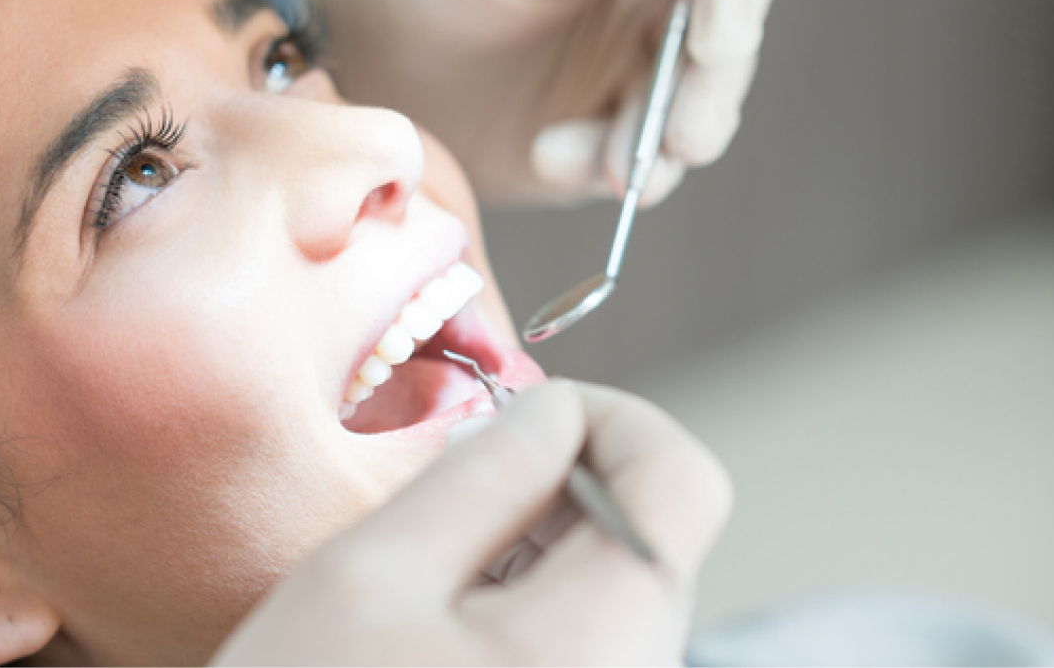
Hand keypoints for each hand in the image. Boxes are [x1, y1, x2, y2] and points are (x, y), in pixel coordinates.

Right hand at [209, 382, 731, 667]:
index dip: (611, 417)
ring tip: (440, 555)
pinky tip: (449, 615)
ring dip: (543, 539)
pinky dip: (533, 600)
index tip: (530, 412)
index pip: (684, 481)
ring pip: (618, 586)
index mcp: (599, 643)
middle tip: (463, 474)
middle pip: (652, 533)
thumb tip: (550, 410)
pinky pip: (589, 641)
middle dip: (565, 477)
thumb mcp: (370, 577)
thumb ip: (481, 475)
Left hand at [309, 0, 788, 205]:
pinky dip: (605, 172)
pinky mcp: (597, 133)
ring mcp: (629, 68)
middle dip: (707, 96)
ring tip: (598, 165)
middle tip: (676, 141)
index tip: (712, 43)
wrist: (349, 41)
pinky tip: (549, 157)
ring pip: (694, 115)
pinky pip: (634, 164)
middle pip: (730, 44)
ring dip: (657, 146)